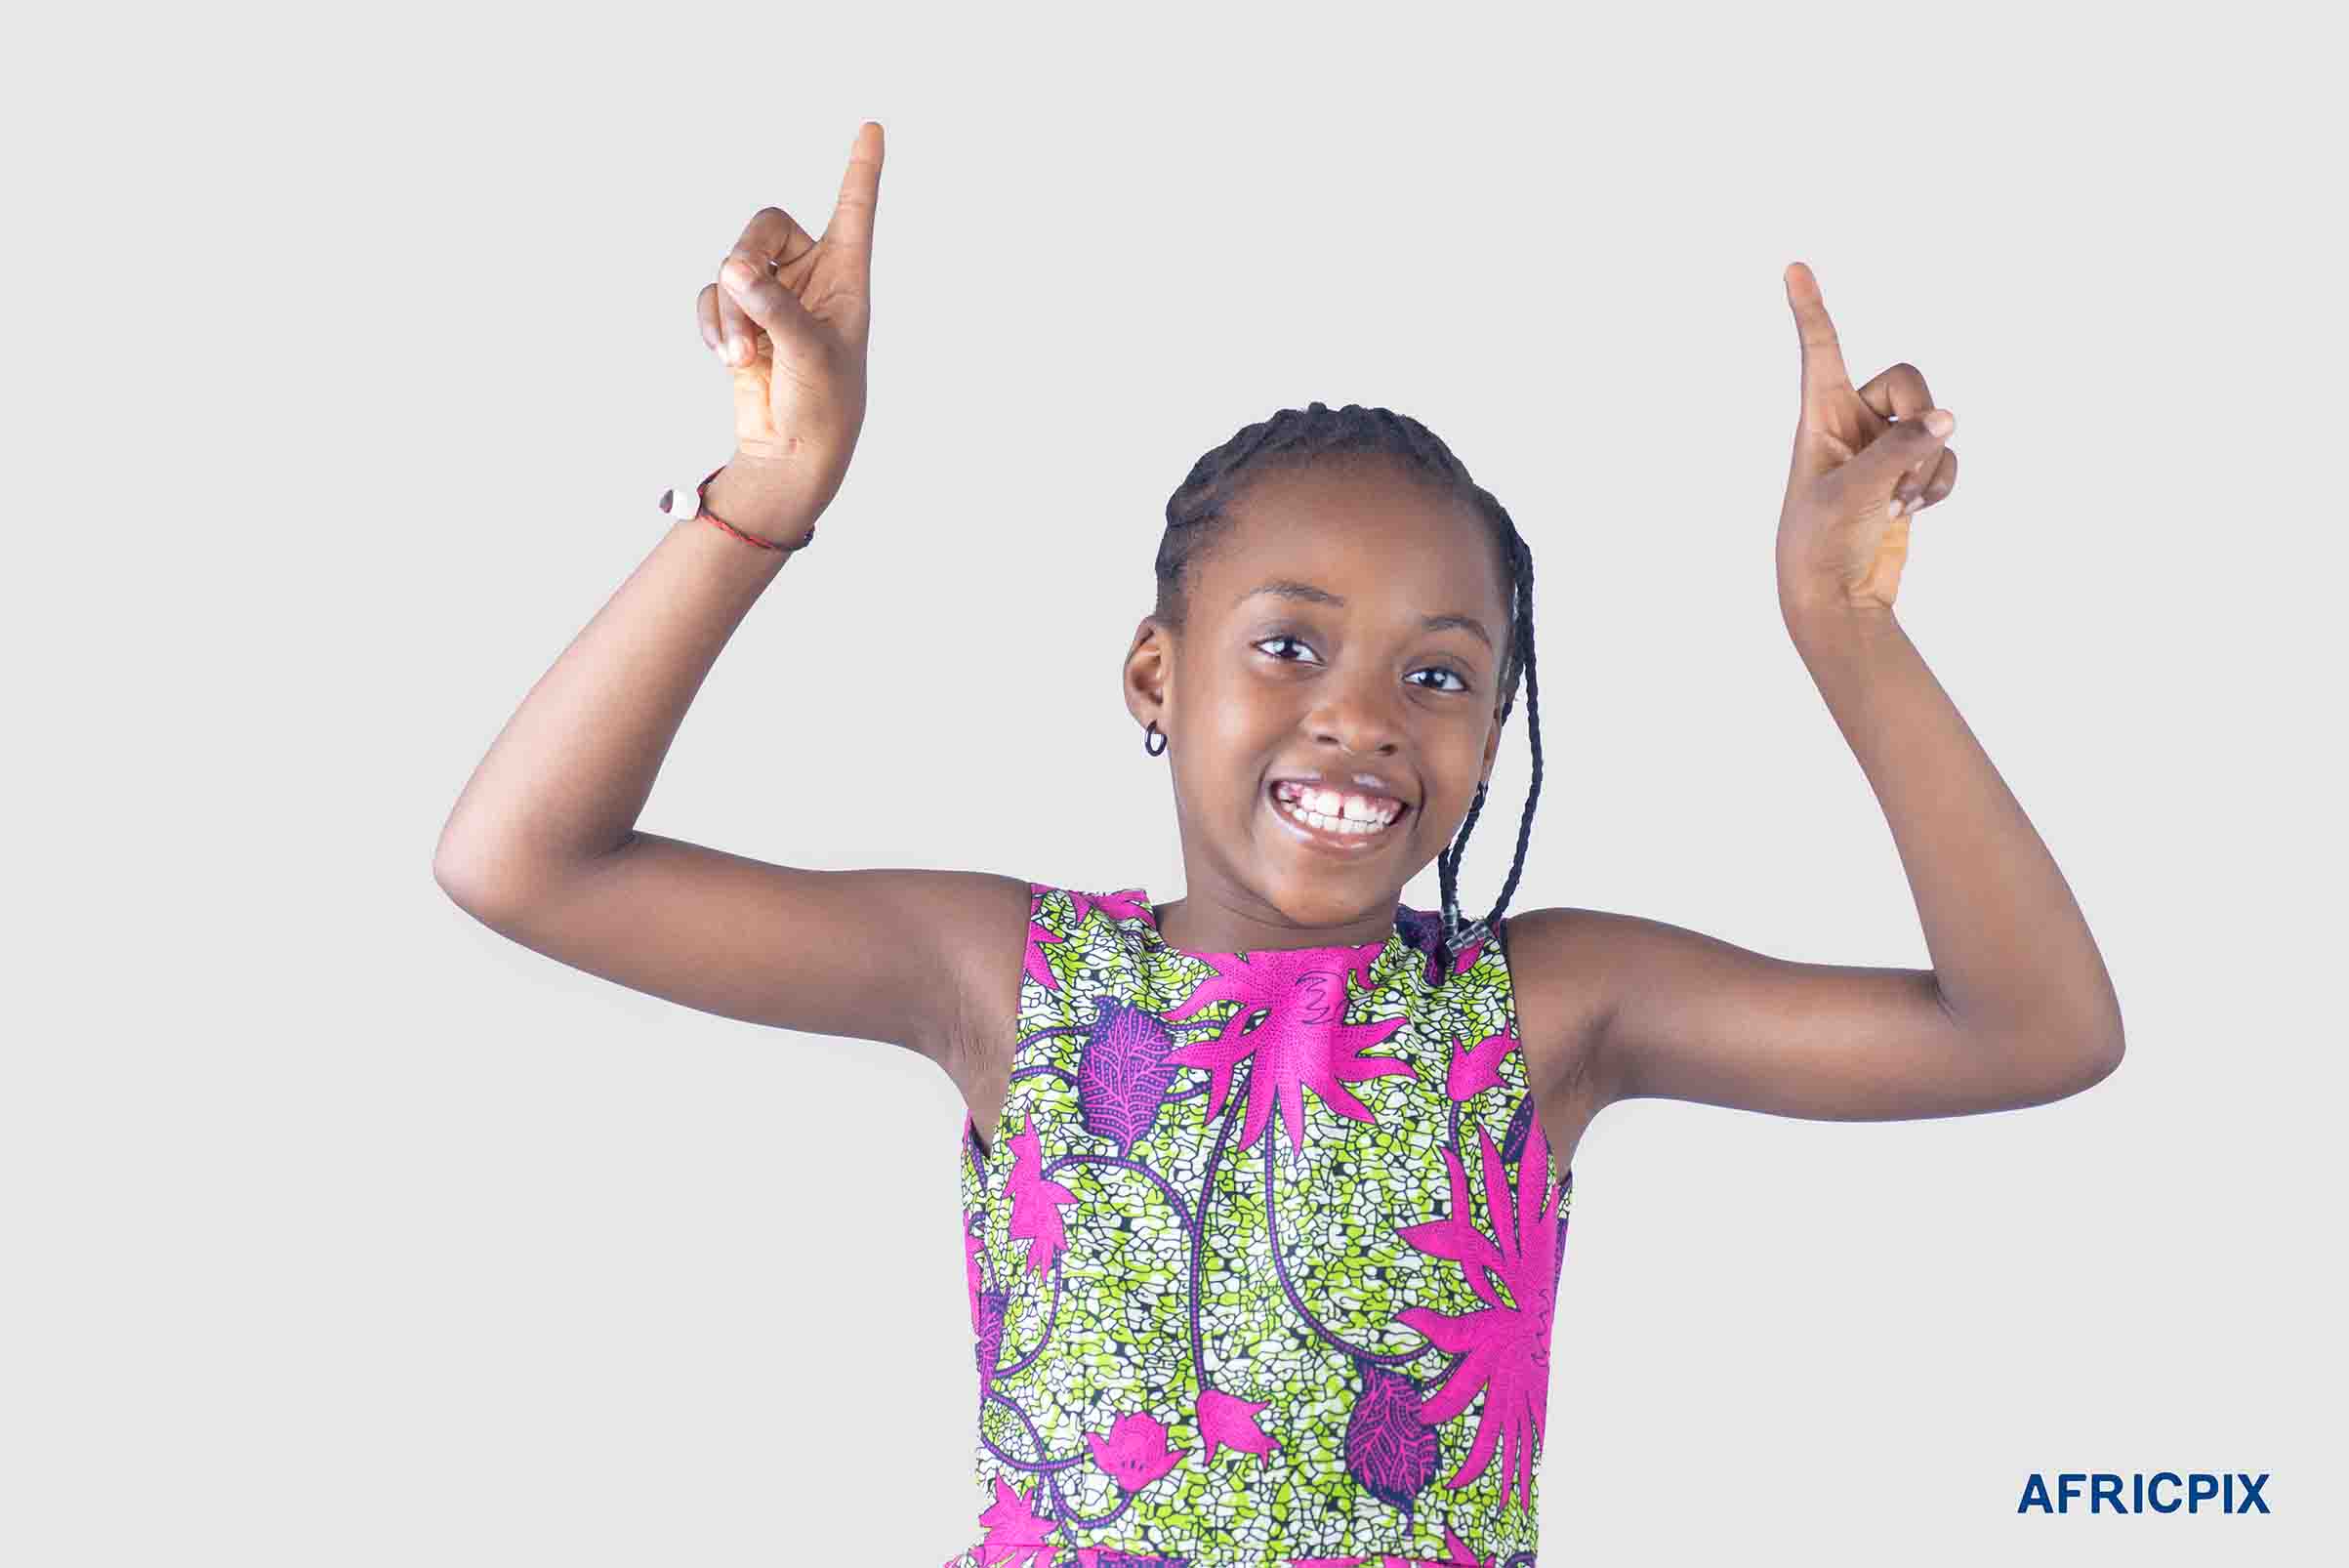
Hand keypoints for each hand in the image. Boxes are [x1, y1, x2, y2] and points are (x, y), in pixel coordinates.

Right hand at [693, 121, 884, 539]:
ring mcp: (771, 296)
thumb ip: (773, 307)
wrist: (792, 453)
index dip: (862, 170)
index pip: (855, 211)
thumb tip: (731, 270)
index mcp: (847, 277)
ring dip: (729, 311)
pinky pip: (711, 296)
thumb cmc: (822, 406)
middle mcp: (810, 277)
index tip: (873, 128)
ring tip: (744, 356)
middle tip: (739, 289)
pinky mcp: (739, 318)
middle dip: (745, 258)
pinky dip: (713, 324)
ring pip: (730, 267)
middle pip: (764, 227)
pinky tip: (729, 358)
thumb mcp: (808, 353)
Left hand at [1775, 261, 1961, 617]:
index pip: (1819, 351)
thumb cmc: (1820, 544)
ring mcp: (1883, 448)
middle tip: (1899, 471)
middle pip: (1910, 382)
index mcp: (1819, 417)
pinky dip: (1939, 484)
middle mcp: (1851, 423)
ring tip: (1896, 504)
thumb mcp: (1854, 492)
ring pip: (1935, 424)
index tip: (1793, 267)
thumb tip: (1949, 419)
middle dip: (1920, 422)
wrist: (1835, 598)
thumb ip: (1901, 449)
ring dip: (1929, 466)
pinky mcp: (1907, 475)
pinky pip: (1945, 458)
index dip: (1810, 309)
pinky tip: (1913, 512)